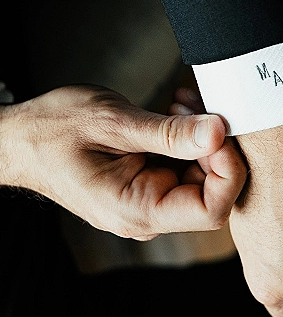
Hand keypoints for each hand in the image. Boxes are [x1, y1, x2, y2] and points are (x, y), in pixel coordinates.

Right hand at [0, 85, 246, 238]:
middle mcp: (146, 215)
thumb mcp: (114, 123)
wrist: (20, 137)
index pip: (211, 210)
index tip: (220, 131)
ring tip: (178, 102)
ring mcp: (148, 201)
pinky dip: (187, 138)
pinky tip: (175, 110)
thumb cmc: (52, 131)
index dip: (228, 171)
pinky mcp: (148, 185)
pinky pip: (183, 167)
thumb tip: (220, 132)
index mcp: (137, 210)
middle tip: (193, 104)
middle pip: (212, 191)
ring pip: (201, 175)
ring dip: (201, 136)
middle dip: (214, 145)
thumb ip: (170, 133)